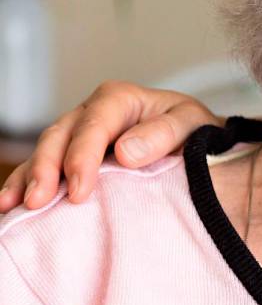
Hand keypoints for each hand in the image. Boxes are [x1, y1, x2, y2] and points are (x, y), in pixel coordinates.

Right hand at [0, 81, 220, 211]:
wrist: (200, 142)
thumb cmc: (196, 132)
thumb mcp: (192, 124)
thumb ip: (163, 134)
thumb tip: (125, 151)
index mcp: (120, 99)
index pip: (94, 126)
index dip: (82, 158)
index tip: (80, 191)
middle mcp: (92, 112)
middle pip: (60, 136)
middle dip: (47, 169)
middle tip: (40, 202)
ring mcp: (79, 133)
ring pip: (45, 151)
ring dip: (29, 178)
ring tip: (16, 205)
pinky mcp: (73, 154)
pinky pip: (44, 166)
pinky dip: (26, 182)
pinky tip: (10, 203)